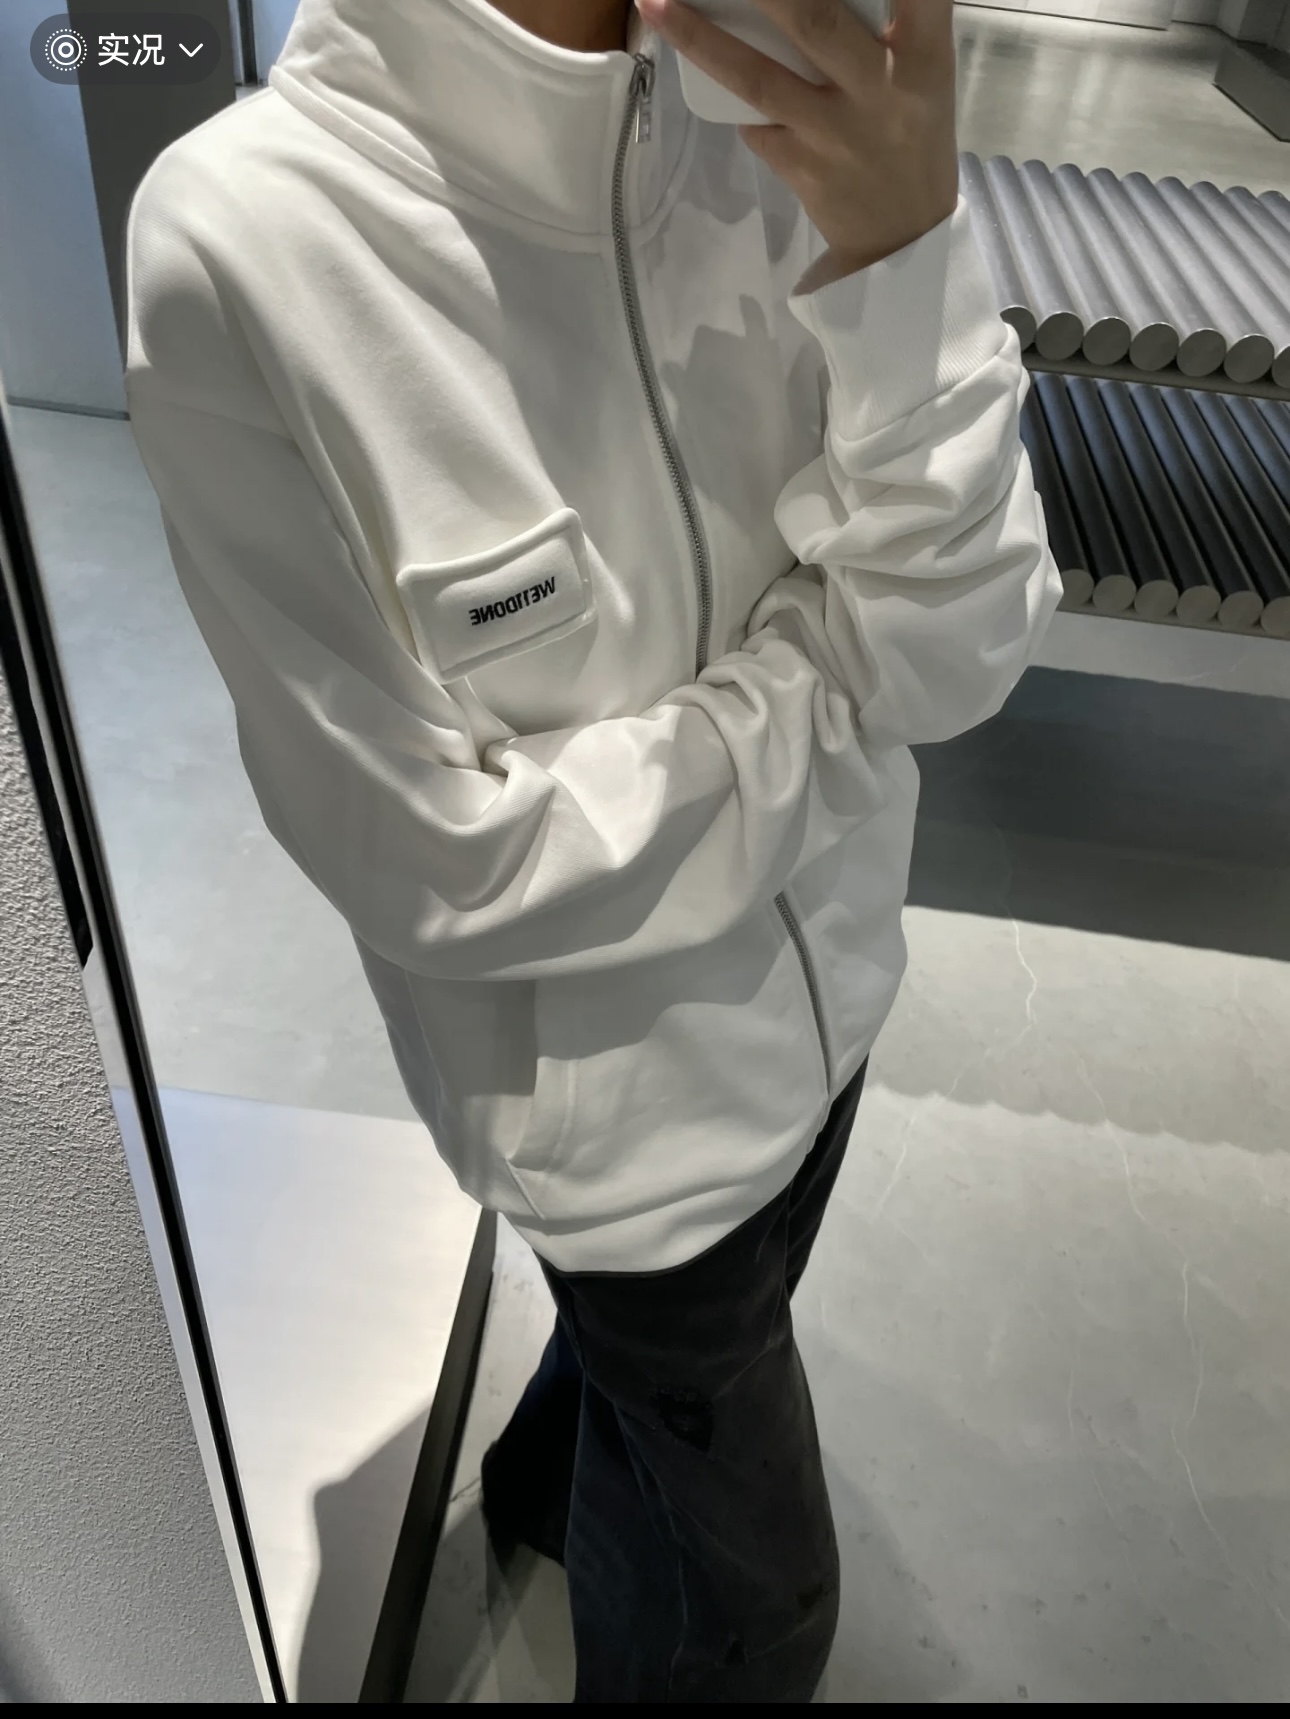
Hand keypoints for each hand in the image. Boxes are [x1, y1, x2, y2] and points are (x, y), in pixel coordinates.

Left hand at [636, 0, 958, 287]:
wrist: (903, 238)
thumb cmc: (912, 134)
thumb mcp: (925, 71)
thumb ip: (894, 25)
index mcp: (923, 54)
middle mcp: (880, 88)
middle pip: (814, 20)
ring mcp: (834, 133)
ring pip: (758, 78)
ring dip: (700, 38)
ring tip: (656, 5)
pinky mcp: (801, 168)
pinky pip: (753, 122)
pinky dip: (732, 97)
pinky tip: (711, 75)